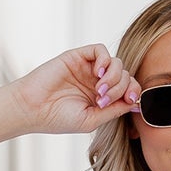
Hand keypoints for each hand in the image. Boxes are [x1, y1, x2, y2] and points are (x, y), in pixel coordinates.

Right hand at [9, 44, 141, 135]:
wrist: (32, 108)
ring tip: (99, 91)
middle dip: (120, 89)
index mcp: (102, 99)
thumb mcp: (92, 120)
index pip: (128, 89)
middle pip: (125, 76)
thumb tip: (137, 103)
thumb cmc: (58, 118)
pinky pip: (100, 50)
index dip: (134, 93)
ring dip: (113, 78)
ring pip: (116, 63)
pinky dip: (105, 60)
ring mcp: (88, 69)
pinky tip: (98, 73)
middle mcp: (97, 82)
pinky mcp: (78, 57)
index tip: (130, 101)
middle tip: (102, 100)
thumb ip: (115, 110)